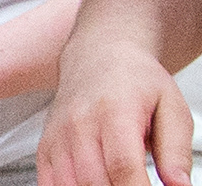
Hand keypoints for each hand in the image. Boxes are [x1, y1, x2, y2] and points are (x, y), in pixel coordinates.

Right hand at [39, 41, 193, 185]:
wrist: (97, 54)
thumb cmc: (136, 80)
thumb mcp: (172, 107)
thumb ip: (176, 150)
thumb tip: (179, 185)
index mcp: (115, 112)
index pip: (123, 166)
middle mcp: (80, 123)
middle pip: (96, 180)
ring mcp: (59, 135)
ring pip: (71, 184)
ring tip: (116, 183)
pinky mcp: (46, 144)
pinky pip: (48, 180)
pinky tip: (89, 184)